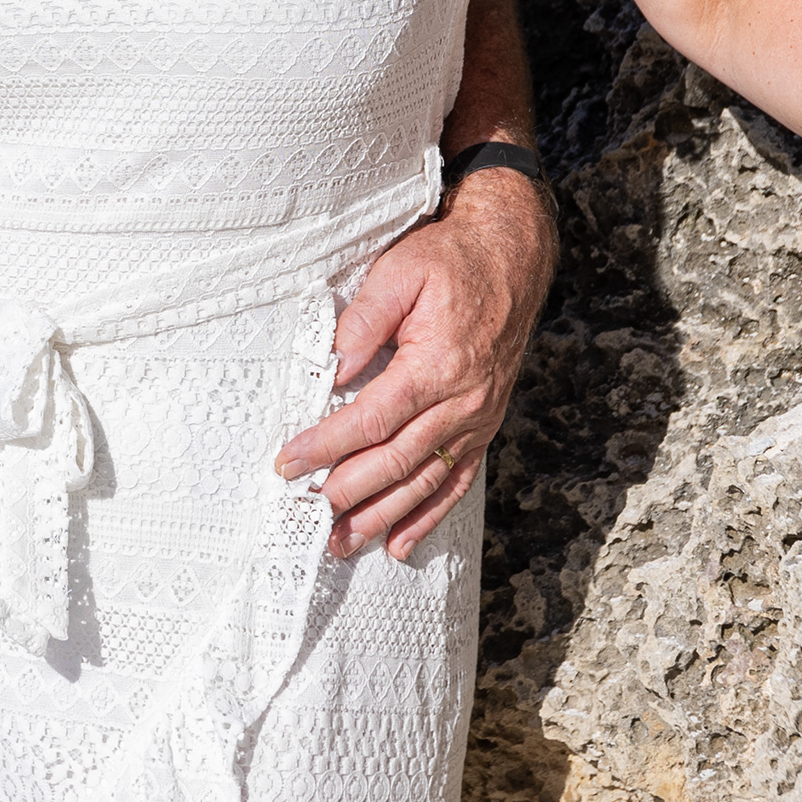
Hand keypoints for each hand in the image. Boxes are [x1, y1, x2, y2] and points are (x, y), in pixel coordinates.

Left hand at [272, 165, 553, 562]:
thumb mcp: (400, 272)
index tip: (290, 462)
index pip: (371, 419)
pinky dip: (428, 517)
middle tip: (307, 513)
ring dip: (382, 517)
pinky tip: (401, 543)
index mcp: (438, 365)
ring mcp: (477, 419)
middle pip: (396, 461)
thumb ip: (363, 321)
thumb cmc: (452, 262)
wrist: (511, 259)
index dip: (326, 445)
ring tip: (343, 542)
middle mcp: (462, 402)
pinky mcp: (483, 426)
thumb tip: (333, 368)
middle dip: (347, 492)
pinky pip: (455, 482)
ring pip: (423, 482)